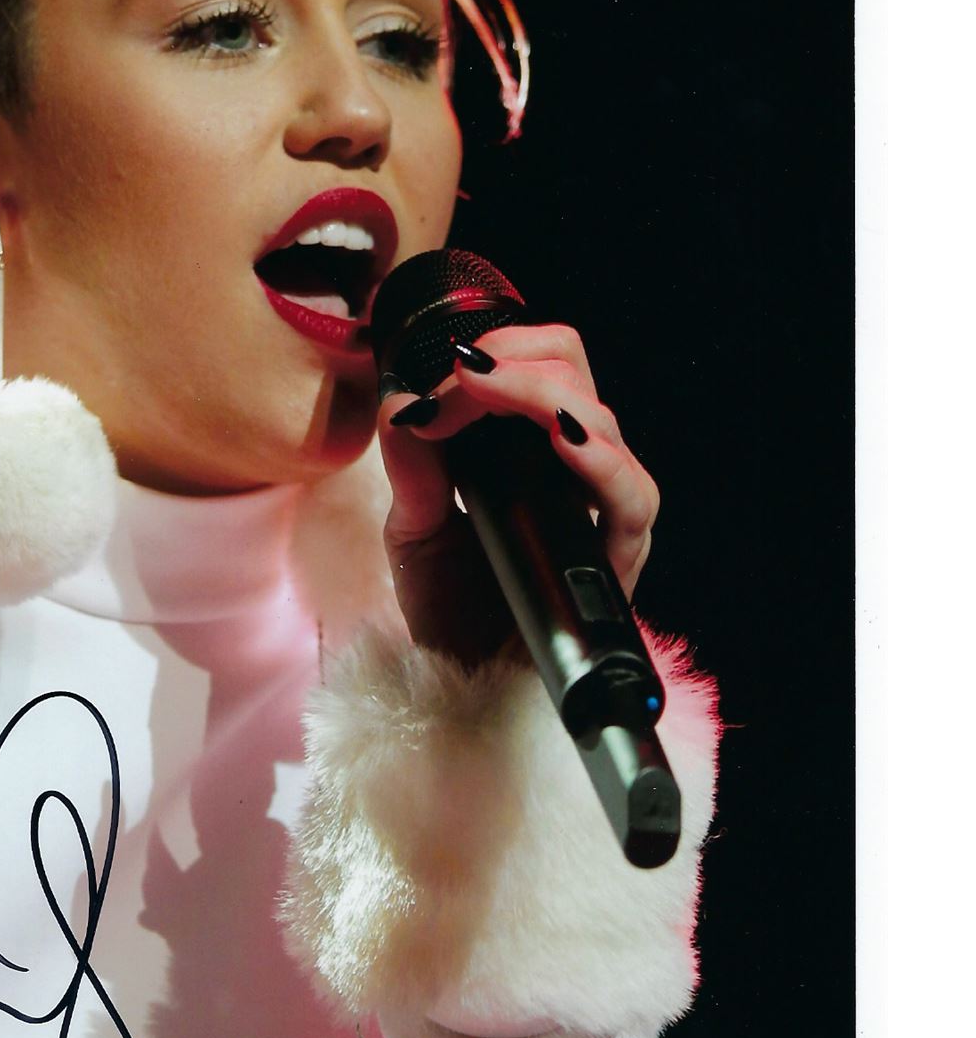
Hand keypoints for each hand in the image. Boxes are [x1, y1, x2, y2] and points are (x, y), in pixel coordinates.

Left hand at [378, 324, 660, 663]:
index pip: (543, 364)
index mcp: (528, 449)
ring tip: (494, 385)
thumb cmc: (449, 608)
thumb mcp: (413, 526)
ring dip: (547, 393)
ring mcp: (603, 511)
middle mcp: (574, 470)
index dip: (503, 347)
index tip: (447, 361)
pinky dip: (602, 461)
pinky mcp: (620, 558)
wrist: (463, 690)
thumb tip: (403, 397)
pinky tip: (567, 438)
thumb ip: (413, 464)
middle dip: (523, 357)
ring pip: (605, 422)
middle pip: (579, 375)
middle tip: (466, 369)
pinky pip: (633, 498)